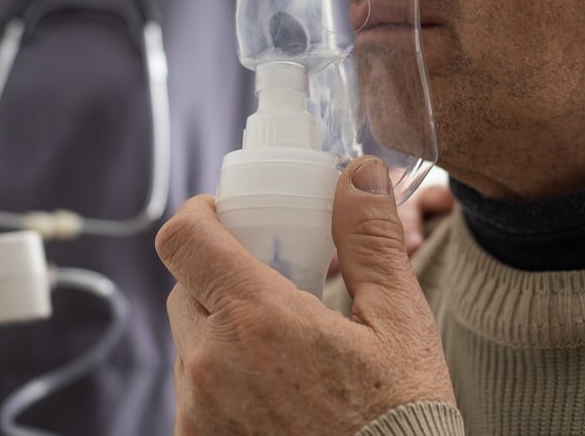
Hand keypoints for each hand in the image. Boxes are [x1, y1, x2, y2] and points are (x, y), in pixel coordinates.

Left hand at [157, 156, 454, 434]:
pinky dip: (222, 379)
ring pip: (189, 342)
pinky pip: (194, 392)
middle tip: (273, 285)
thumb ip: (369, 241)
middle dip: (221, 275)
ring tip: (282, 351)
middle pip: (185, 287)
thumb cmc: (401, 422)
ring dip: (222, 331)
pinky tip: (274, 396)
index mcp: (256, 319)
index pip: (183, 238)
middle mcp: (211, 364)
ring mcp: (198, 412)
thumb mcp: (400, 325)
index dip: (200, 215)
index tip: (228, 215)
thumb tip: (357, 173)